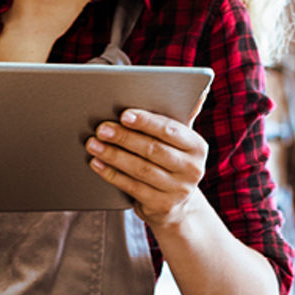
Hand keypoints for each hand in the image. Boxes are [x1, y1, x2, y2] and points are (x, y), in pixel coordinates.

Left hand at [85, 109, 208, 229]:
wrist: (177, 205)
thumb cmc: (170, 160)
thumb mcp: (179, 141)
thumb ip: (181, 115)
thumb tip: (201, 89)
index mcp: (197, 146)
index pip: (170, 130)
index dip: (146, 122)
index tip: (124, 115)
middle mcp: (193, 169)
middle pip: (153, 149)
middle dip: (124, 138)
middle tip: (101, 128)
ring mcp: (179, 190)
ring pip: (140, 169)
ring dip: (113, 155)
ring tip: (92, 144)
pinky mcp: (162, 206)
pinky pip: (132, 187)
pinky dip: (112, 174)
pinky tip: (97, 163)